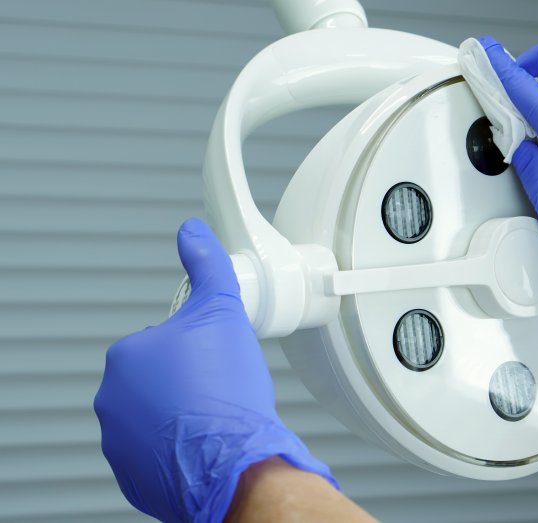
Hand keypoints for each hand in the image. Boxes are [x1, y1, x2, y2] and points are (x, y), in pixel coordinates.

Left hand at [94, 218, 334, 522]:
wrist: (234, 458)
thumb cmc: (226, 391)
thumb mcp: (223, 311)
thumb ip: (206, 266)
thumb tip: (192, 231)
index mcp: (127, 356)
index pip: (162, 341)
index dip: (196, 348)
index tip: (216, 360)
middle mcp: (113, 397)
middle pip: (157, 379)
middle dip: (186, 380)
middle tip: (219, 387)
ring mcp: (120, 438)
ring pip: (156, 415)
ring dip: (181, 413)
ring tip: (215, 416)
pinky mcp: (133, 472)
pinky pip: (156, 450)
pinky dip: (177, 446)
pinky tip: (205, 441)